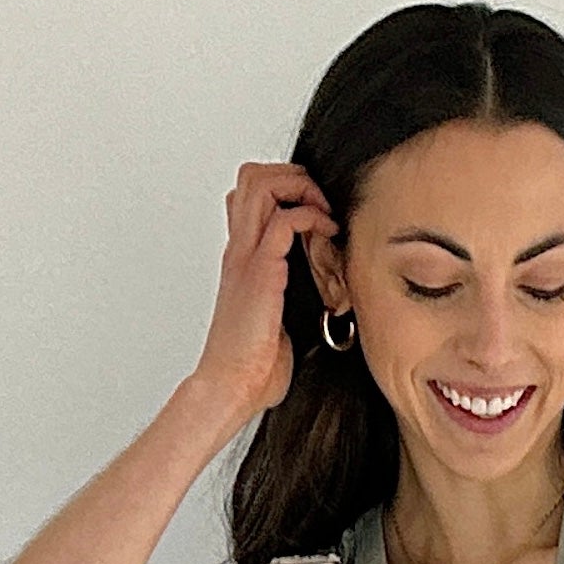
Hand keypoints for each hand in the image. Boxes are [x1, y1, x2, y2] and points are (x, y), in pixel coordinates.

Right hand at [190, 161, 338, 426]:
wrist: (233, 387)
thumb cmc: (255, 366)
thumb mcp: (280, 320)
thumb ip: (294, 296)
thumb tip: (330, 296)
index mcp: (243, 259)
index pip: (250, 196)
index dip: (284, 188)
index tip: (316, 212)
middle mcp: (240, 250)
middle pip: (252, 176)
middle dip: (293, 176)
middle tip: (320, 203)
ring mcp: (246, 258)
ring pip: (261, 184)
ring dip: (300, 187)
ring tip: (323, 213)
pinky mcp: (261, 273)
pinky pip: (285, 221)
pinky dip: (311, 216)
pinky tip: (327, 235)